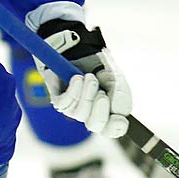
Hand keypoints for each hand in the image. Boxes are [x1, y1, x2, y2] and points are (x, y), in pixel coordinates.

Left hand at [37, 20, 131, 138]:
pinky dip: (73, 91)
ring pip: (79, 113)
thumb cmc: (99, 65)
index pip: (111, 129)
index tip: (119, 119)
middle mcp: (89, 113)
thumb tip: (117, 115)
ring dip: (87, 95)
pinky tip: (77, 78)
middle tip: (102, 95)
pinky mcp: (58, 98)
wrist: (80, 47)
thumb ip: (120, 96)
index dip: (115, 128)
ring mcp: (73, 107)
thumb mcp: (116, 78)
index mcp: (107, 111)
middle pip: (95, 125)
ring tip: (89, 77)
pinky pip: (64, 104)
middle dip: (100, 112)